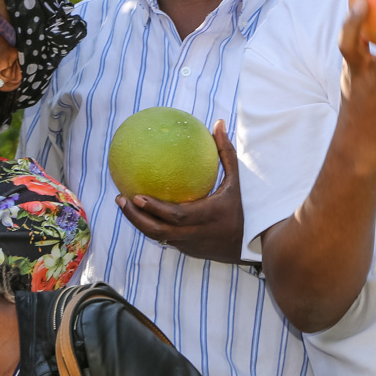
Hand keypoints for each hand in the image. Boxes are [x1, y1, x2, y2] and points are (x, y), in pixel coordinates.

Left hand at [118, 120, 243, 262]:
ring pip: (157, 237)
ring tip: (124, 203)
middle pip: (158, 231)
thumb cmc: (246, 207)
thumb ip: (225, 154)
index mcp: (207, 216)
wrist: (255, 244)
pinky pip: (165, 238)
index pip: (176, 216)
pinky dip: (151, 226)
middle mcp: (195, 234)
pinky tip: (141, 212)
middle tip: (120, 198)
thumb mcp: (237, 180)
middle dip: (135, 217)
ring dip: (138, 222)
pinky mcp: (188, 251)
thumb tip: (217, 123)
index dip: (155, 208)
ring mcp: (190, 246)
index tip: (136, 196)